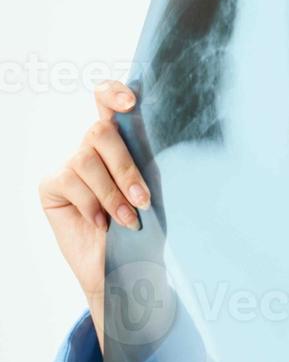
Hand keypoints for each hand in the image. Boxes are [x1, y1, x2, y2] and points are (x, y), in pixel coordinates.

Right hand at [37, 80, 152, 347]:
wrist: (126, 267)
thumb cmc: (147, 226)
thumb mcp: (153, 188)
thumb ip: (148, 160)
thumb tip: (164, 133)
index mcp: (122, 141)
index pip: (107, 101)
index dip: (113, 93)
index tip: (130, 101)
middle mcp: (92, 147)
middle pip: (100, 131)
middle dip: (125, 166)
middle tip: (143, 199)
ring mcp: (69, 164)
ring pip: (86, 159)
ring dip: (111, 192)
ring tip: (129, 219)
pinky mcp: (51, 184)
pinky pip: (70, 181)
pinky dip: (92, 204)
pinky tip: (103, 223)